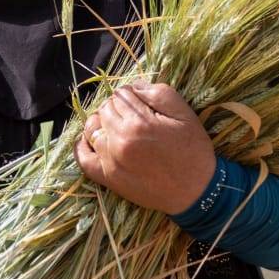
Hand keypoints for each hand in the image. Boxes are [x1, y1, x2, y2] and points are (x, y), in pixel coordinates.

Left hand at [73, 81, 215, 215]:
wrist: (197, 191)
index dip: (131, 95)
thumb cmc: (193, 151)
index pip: (121, 94)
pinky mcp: (108, 178)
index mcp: (139, 122)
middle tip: (133, 115)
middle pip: (105, 109)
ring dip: (102, 123)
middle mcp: (120, 140)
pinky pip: (84, 159)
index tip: (142, 103)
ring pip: (93, 129)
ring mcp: (111, 160)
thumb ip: (158, 93)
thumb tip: (134, 86)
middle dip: (117, 107)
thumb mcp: (185, 114)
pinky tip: (89, 140)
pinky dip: (82, 147)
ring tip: (117, 126)